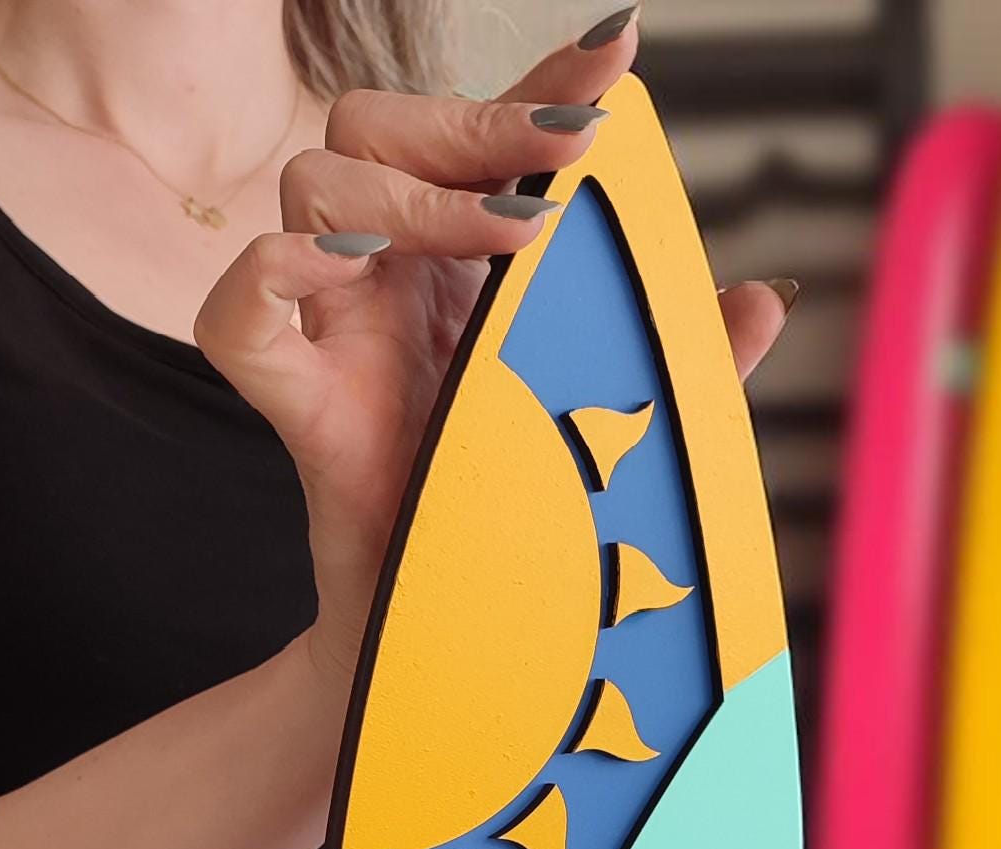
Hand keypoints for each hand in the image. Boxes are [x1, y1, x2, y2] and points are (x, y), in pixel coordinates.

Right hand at [193, 10, 792, 684]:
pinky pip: (238, 312)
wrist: (459, 637)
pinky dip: (279, 273)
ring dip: (413, 192)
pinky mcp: (297, 406)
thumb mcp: (621, 426)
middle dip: (468, 120)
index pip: (478, 134)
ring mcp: (336, 335)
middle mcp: (387, 279)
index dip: (538, 79)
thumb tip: (762, 300)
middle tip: (563, 153)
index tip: (616, 58)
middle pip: (375, 125)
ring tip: (508, 232)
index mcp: (456, 264)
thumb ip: (683, 362)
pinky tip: (357, 274)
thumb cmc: (522, 522)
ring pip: (314, 183)